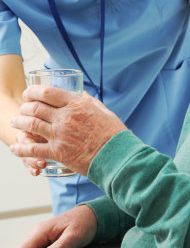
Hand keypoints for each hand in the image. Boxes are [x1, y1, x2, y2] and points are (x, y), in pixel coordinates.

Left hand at [10, 88, 125, 175]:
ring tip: (14, 123)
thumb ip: (90, 102)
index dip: (33, 91)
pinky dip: (22, 149)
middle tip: (21, 109)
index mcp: (76, 105)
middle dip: (24, 106)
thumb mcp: (104, 111)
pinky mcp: (58, 153)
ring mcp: (60, 135)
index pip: (48, 92)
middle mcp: (65, 117)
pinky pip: (33, 150)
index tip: (28, 93)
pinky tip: (16, 149)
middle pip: (36, 107)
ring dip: (19, 123)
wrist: (117, 156)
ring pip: (31, 124)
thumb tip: (81, 94)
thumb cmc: (114, 135)